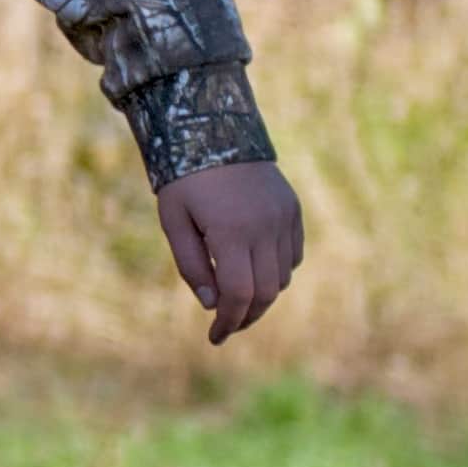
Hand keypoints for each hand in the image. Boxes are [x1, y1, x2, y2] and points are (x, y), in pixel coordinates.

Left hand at [157, 159, 302, 342]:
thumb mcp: (174, 221)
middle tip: (227, 325)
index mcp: (231, 232)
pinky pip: (293, 255)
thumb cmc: (185, 179)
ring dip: (263, 295)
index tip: (215, 337)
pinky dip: (278, 271)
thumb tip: (211, 305)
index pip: (238, 294)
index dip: (228, 321)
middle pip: (266, 292)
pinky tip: (256, 271)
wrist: (214, 129)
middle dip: (246, 315)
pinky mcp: (292, 210)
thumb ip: (191, 266)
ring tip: (238, 299)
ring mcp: (283, 218)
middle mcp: (264, 227)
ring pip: (283, 277)